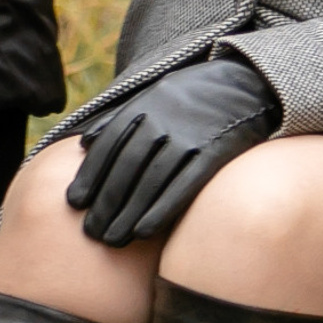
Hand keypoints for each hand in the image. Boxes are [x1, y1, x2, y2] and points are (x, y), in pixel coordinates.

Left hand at [65, 56, 279, 246]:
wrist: (248, 83)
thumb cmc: (194, 97)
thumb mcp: (156, 95)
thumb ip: (121, 117)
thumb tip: (85, 142)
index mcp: (146, 105)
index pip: (110, 144)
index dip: (90, 175)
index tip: (74, 203)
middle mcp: (164, 118)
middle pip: (126, 165)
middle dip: (106, 200)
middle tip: (91, 232)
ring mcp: (190, 134)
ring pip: (151, 178)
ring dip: (128, 212)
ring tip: (112, 239)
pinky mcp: (215, 150)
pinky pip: (185, 184)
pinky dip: (162, 208)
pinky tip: (145, 231)